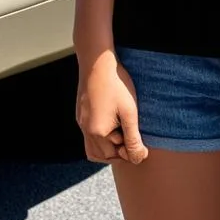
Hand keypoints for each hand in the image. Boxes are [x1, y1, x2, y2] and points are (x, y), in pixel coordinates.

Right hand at [76, 49, 148, 164]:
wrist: (97, 61)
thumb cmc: (116, 84)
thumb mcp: (130, 112)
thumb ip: (133, 138)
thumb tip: (139, 158)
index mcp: (97, 132)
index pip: (115, 156)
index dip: (129, 152)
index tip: (140, 141)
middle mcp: (86, 130)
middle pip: (102, 155)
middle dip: (118, 151)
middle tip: (131, 136)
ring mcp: (81, 122)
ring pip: (93, 148)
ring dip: (108, 146)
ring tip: (122, 132)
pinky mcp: (80, 113)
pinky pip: (88, 134)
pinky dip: (101, 136)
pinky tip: (112, 121)